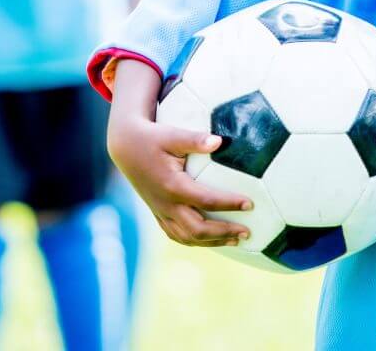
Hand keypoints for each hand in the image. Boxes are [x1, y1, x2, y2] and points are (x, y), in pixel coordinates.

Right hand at [107, 59, 252, 247]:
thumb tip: (220, 141)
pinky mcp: (157, 213)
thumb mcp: (172, 134)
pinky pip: (176, 235)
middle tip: (248, 231)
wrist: (125, 147)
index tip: (250, 203)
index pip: (206, 201)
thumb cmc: (152, 137)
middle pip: (198, 229)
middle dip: (224, 232)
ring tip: (236, 240)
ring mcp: (160, 211)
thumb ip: (195, 139)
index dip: (229, 204)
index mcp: (172, 186)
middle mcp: (166, 203)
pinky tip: (211, 239)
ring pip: (187, 236)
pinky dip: (195, 241)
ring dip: (213, 241)